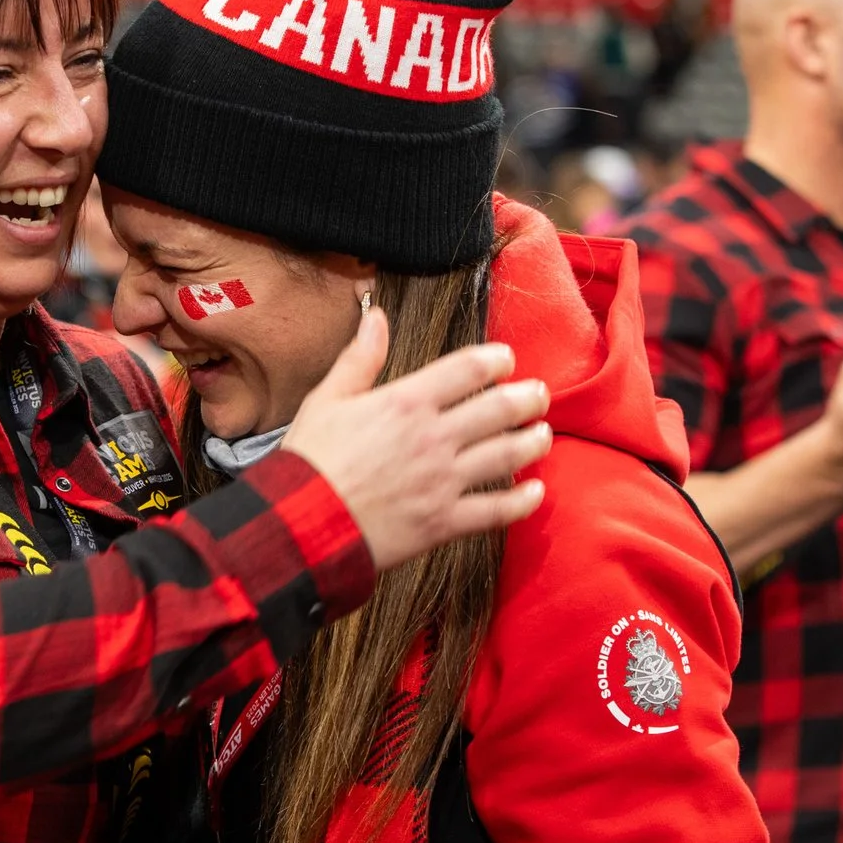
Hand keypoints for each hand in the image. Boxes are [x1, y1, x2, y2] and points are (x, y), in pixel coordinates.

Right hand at [281, 309, 552, 571]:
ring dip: (534, 442)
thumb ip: (359, 359)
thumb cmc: (309, 461)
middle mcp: (433, 437)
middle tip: (538, 395)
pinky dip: (523, 501)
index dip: (497, 360)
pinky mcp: (444, 522)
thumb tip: (376, 318)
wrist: (300, 524)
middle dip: (528, 398)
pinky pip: (497, 510)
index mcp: (406, 402)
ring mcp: (443, 481)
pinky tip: (535, 491)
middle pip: (500, 408)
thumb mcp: (326, 400)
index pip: (469, 369)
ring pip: (508, 455)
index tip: (507, 360)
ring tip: (543, 436)